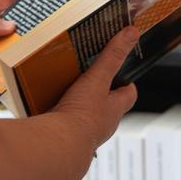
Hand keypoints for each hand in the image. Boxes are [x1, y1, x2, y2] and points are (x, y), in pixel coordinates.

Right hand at [49, 25, 139, 152]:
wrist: (58, 146)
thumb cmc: (82, 115)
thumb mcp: (97, 79)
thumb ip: (112, 56)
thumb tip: (132, 33)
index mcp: (114, 110)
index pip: (128, 95)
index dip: (127, 83)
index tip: (122, 71)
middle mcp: (102, 125)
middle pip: (107, 106)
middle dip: (100, 93)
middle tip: (89, 76)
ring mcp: (83, 134)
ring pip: (85, 116)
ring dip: (78, 105)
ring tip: (65, 89)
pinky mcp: (64, 138)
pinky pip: (64, 124)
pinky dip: (59, 115)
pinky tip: (47, 105)